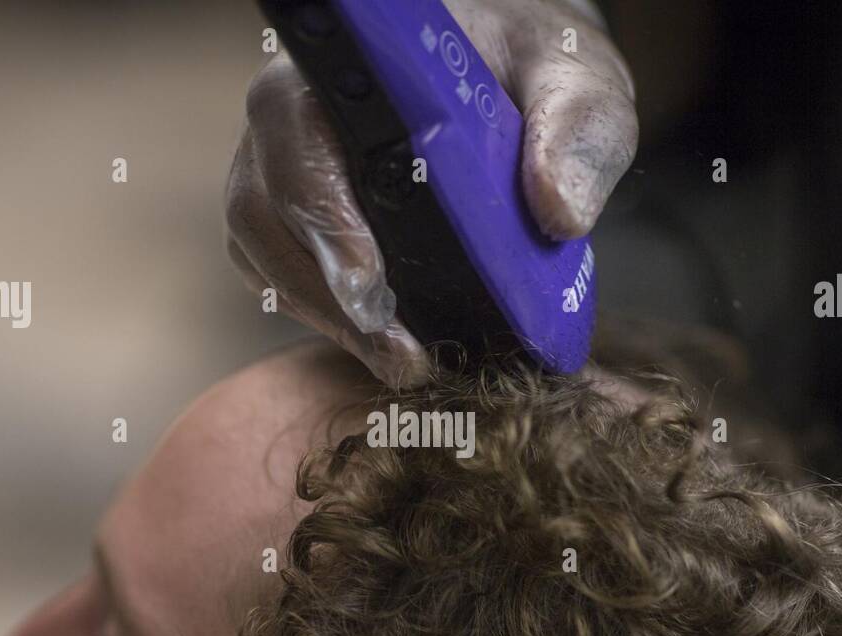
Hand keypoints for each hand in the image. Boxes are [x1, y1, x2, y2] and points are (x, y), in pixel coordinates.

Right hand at [225, 0, 637, 385]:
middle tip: (403, 357)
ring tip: (403, 361)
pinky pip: (283, 277)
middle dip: (327, 297)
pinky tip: (388, 343)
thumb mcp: (576, 81)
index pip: (300, 140)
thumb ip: (578, 130)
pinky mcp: (291, 220)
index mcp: (346, 69)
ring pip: (266, 256)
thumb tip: (559, 214)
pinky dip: (330, 318)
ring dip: (329, 318)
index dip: (325, 221)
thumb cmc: (530, 68)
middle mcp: (291, 117)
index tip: (373, 290)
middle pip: (263, 214)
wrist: (507, 76)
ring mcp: (280, 170)